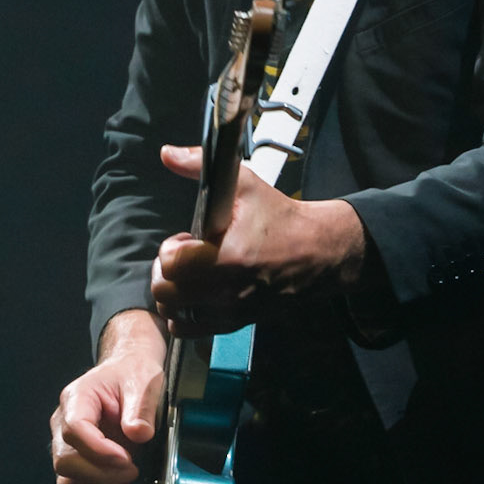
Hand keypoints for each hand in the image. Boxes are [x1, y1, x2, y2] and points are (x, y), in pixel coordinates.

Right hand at [50, 310, 166, 483]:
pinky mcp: (84, 466)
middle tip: (133, 467)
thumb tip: (139, 433)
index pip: (73, 429)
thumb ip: (140, 407)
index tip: (125, 457)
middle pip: (65, 462)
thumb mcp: (143, 381)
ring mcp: (71, 448)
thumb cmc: (131, 374)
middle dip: (101, 473)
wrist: (129, 374)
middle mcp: (65, 426)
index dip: (97, 449)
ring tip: (135, 476)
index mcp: (77, 399)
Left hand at [150, 144, 366, 336]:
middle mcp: (227, 290)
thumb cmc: (279, 218)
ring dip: (173, 294)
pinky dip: (184, 315)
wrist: (317, 253)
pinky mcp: (236, 323)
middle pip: (166, 292)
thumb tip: (166, 153)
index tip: (186, 239)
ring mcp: (231, 311)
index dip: (170, 248)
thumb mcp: (244, 184)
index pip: (170, 264)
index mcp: (228, 256)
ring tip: (188, 276)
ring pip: (175, 314)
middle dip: (166, 272)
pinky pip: (192, 329)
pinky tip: (193, 297)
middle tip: (183, 258)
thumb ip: (200, 165)